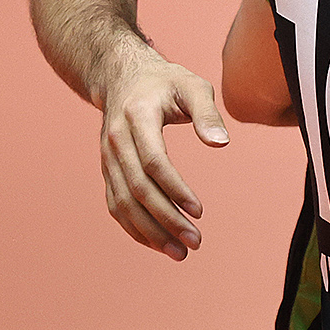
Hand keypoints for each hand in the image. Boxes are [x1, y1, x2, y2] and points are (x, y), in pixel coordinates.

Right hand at [99, 55, 229, 258]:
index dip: (175, 190)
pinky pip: (116, 204)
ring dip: (149, 231)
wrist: (122, 77)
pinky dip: (134, 227)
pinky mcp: (108, 170)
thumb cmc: (166, 82)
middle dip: (166, 220)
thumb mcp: (193, 85)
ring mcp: (107, 158)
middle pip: (138, 189)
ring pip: (123, 203)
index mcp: (136, 119)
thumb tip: (222, 144)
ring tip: (179, 252)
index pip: (153, 163)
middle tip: (195, 242)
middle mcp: (115, 142)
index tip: (200, 211)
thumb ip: (207, 112)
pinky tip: (158, 243)